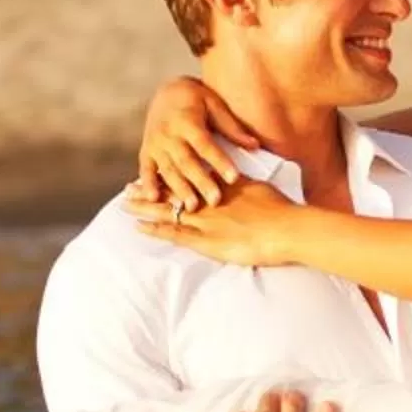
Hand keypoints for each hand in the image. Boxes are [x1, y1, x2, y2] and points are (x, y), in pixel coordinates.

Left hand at [126, 177, 299, 266]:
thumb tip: (240, 178)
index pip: (190, 177)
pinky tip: (138, 227)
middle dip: (151, 189)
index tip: (157, 172)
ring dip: (145, 207)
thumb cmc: (281, 210)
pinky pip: (174, 233)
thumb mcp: (260, 188)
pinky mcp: (206, 240)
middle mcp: (208, 199)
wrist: (287, 227)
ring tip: (125, 203)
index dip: (172, 175)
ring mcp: (205, 219)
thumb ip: (245, 183)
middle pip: (173, 190)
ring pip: (167, 209)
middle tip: (130, 186)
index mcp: (221, 186)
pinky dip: (155, 230)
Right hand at [136, 76, 260, 211]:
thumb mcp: (215, 105)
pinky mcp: (147, 151)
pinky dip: (148, 184)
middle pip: (187, 161)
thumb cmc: (196, 98)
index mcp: (188, 121)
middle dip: (201, 181)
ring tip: (192, 206)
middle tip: (215, 200)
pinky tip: (153, 198)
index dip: (219, 161)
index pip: (205, 144)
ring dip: (179, 189)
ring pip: (168, 169)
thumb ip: (232, 128)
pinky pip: (146, 169)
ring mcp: (155, 143)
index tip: (233, 177)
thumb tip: (254, 145)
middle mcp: (169, 133)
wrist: (166, 91)